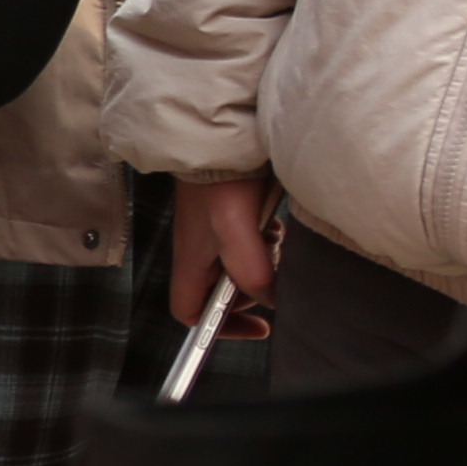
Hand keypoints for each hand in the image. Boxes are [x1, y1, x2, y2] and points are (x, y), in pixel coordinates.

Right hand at [171, 171, 279, 333]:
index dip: (222, 326)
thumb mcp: (236, 231)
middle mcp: (200, 252)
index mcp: (191, 262)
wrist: (222, 139)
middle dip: (255, 289)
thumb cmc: (221, 181)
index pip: (191, 313)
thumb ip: (251, 271)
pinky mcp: (231, 217)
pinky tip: (274, 225)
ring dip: (264, 263)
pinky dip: (268, 242)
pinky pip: (252, 245)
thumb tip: (271, 299)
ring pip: (242, 269)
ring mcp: (215, 234)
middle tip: (274, 271)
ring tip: (274, 240)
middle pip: (224, 293)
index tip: (259, 325)